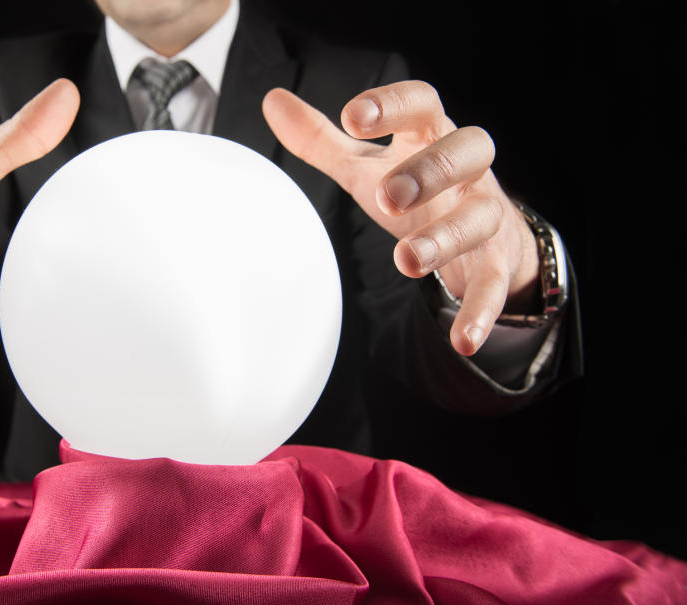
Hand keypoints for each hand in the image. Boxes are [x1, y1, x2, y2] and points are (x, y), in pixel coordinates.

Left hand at [262, 81, 538, 355]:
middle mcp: (467, 170)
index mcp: (430, 136)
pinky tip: (461, 340)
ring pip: (481, 215)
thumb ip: (320, 139)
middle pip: (467, 150)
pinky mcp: (496, 262)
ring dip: (446, 237)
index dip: (392, 105)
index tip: (352, 116)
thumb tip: (272, 101)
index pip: (422, 102)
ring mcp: (487, 214)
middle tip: (388, 198)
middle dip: (429, 171)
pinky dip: (481, 311)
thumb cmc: (416, 191)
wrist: (488, 235)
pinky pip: (494, 284)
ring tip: (407, 260)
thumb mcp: (366, 167)